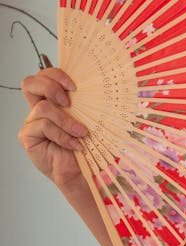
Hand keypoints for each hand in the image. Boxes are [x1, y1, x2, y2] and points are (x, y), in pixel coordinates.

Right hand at [18, 67, 87, 190]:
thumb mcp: (88, 118)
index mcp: (53, 100)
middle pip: (30, 83)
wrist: (82, 171)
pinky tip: (73, 144)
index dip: (56, 74)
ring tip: (81, 133)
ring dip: (66, 121)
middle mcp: (39, 108)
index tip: (75, 87)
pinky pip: (43, 126)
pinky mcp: (28, 136)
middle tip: (67, 102)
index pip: (44, 75)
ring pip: (43, 108)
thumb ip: (84, 102)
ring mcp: (32, 122)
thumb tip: (97, 85)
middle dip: (50, 87)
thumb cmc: (86, 145)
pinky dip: (62, 135)